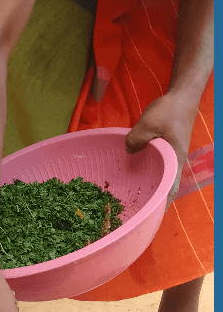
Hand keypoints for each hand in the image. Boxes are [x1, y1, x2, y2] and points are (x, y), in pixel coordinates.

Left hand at [126, 92, 197, 207]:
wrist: (183, 95)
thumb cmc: (169, 111)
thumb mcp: (148, 124)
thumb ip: (136, 140)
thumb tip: (129, 152)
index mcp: (175, 160)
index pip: (170, 189)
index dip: (162, 204)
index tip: (151, 216)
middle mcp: (176, 161)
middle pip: (168, 186)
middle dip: (156, 199)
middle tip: (139, 210)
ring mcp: (174, 155)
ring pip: (164, 176)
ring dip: (154, 185)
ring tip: (138, 195)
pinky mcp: (170, 148)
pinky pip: (160, 166)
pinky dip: (152, 172)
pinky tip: (139, 172)